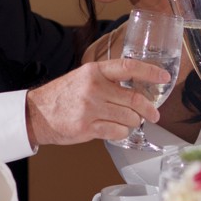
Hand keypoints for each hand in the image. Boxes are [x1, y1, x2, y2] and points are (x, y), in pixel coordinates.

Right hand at [25, 59, 170, 145]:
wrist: (36, 114)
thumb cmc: (61, 96)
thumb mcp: (83, 78)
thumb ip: (106, 80)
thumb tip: (136, 88)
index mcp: (94, 71)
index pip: (128, 67)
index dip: (150, 72)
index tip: (164, 76)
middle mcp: (93, 88)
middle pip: (134, 99)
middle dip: (149, 109)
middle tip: (154, 114)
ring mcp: (90, 108)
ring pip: (129, 118)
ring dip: (133, 122)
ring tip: (126, 121)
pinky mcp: (88, 127)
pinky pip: (118, 132)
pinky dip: (121, 133)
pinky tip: (114, 129)